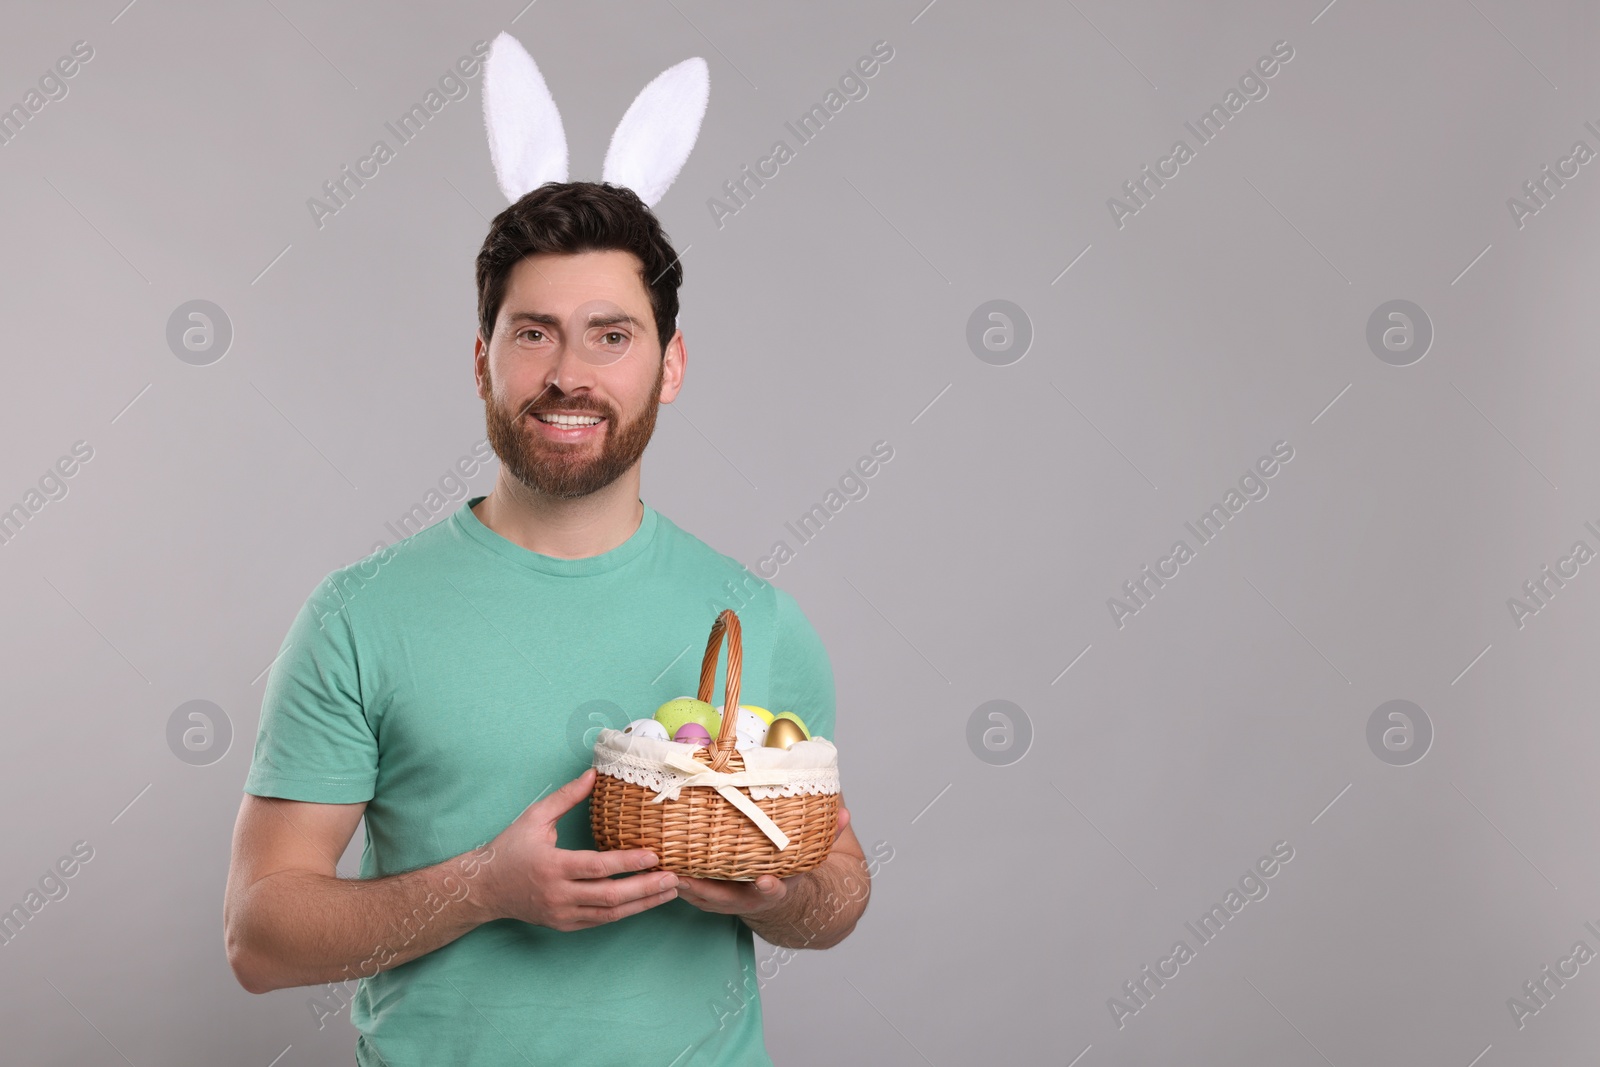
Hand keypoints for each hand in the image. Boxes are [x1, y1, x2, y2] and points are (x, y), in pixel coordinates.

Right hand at [479, 768, 678, 931]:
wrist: (484, 888)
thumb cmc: (510, 848)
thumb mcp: (534, 817)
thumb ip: (566, 796)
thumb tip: (594, 774)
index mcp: (551, 866)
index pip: (596, 867)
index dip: (627, 862)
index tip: (654, 855)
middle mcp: (558, 894)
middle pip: (609, 896)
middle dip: (645, 888)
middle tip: (673, 878)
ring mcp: (561, 913)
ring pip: (609, 914)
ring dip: (642, 904)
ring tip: (669, 892)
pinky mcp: (563, 925)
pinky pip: (599, 922)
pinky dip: (624, 913)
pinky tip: (644, 902)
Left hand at [675, 805, 849, 916]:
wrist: (781, 904)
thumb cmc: (792, 873)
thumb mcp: (813, 858)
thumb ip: (828, 837)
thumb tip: (845, 813)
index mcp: (776, 889)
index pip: (776, 891)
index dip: (771, 887)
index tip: (766, 880)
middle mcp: (750, 899)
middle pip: (726, 900)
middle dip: (705, 890)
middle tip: (685, 878)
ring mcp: (729, 902)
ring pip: (702, 899)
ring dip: (682, 886)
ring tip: (662, 867)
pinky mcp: (711, 898)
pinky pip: (691, 892)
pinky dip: (675, 881)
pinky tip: (658, 863)